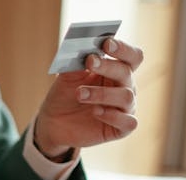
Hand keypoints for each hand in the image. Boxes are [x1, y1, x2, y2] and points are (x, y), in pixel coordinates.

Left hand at [34, 38, 143, 158]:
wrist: (54, 122)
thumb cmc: (64, 95)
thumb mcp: (66, 78)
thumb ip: (75, 63)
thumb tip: (80, 48)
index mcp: (116, 70)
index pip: (131, 56)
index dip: (123, 48)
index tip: (107, 43)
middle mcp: (125, 87)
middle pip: (127, 73)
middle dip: (108, 66)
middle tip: (90, 62)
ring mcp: (125, 108)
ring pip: (126, 96)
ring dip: (102, 93)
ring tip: (80, 93)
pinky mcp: (121, 129)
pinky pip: (128, 122)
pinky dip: (113, 116)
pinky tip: (96, 112)